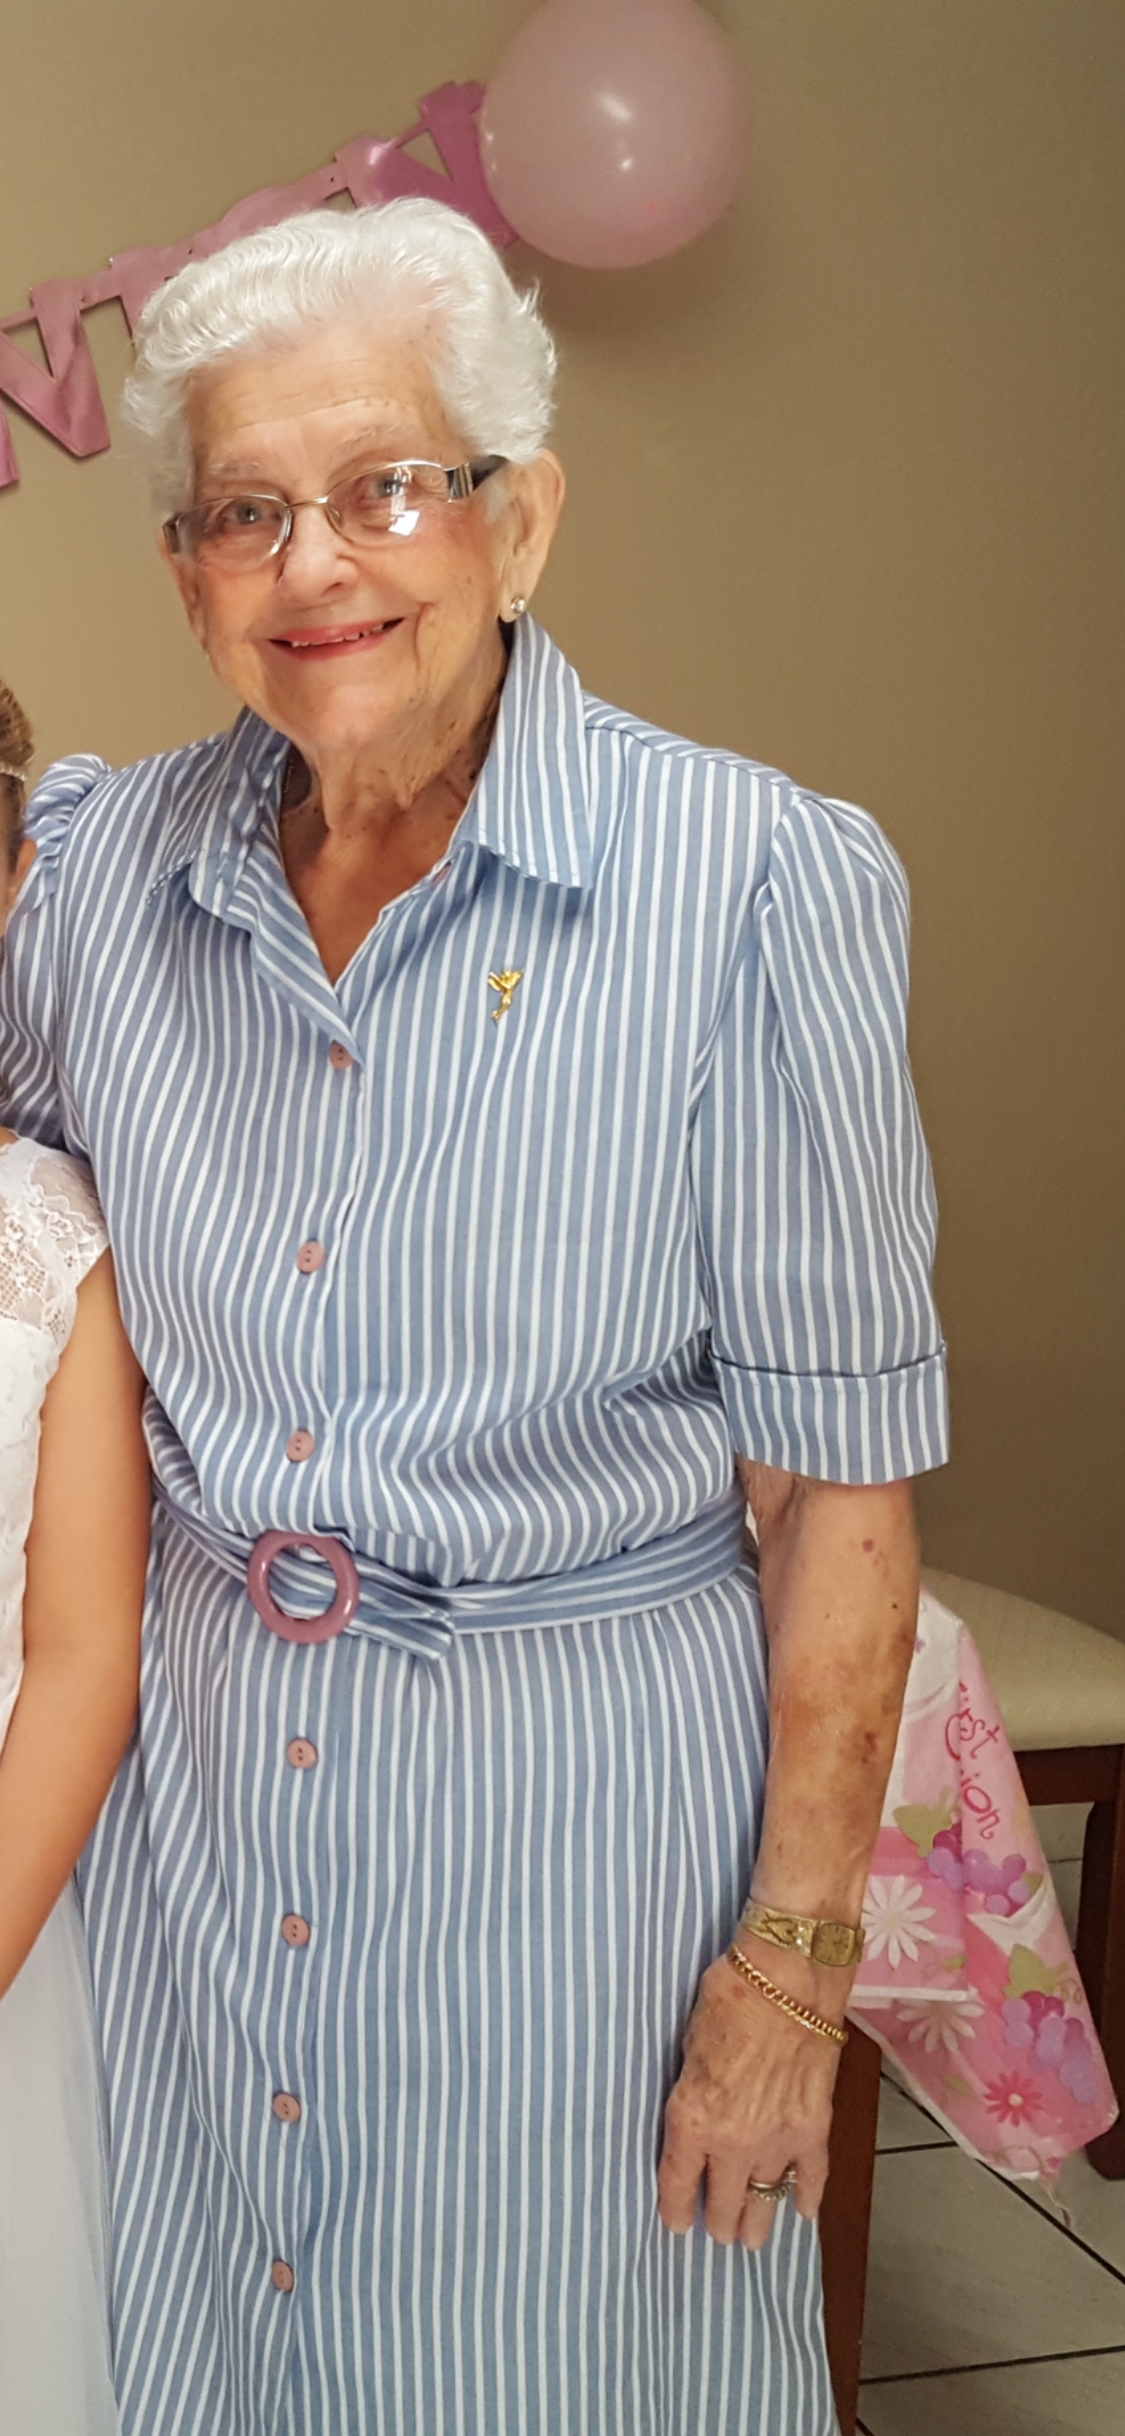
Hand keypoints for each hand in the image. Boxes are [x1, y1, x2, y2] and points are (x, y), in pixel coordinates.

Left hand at [657, 1945, 846, 2249]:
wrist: (789, 1979)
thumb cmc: (728, 1996)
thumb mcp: (688, 2045)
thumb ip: (693, 2089)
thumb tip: (699, 2107)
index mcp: (692, 2119)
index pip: (678, 2183)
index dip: (676, 2209)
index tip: (676, 2225)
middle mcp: (733, 2143)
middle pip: (724, 2203)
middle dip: (719, 2221)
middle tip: (719, 2232)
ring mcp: (778, 2140)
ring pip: (766, 2200)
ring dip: (758, 2222)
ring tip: (752, 2240)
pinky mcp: (814, 2129)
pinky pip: (811, 2178)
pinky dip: (807, 2199)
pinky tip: (803, 2215)